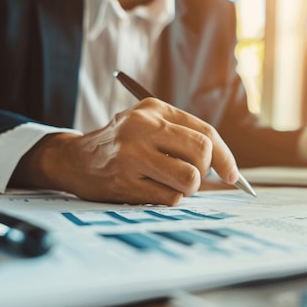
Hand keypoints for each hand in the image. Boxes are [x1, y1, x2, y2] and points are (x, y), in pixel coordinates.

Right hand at [11, 98, 239, 204]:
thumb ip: (183, 135)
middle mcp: (143, 127)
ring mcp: (132, 154)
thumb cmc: (122, 144)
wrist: (74, 159)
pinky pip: (170, 197)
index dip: (226, 157)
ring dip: (188, 188)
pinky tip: (151, 188)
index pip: (206, 132)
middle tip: (194, 177)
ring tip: (171, 183)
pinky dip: (169, 198)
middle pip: (202, 153)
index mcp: (154, 109)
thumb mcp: (148, 123)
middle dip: (205, 172)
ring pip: (189, 179)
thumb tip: (226, 167)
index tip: (232, 175)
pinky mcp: (124, 181)